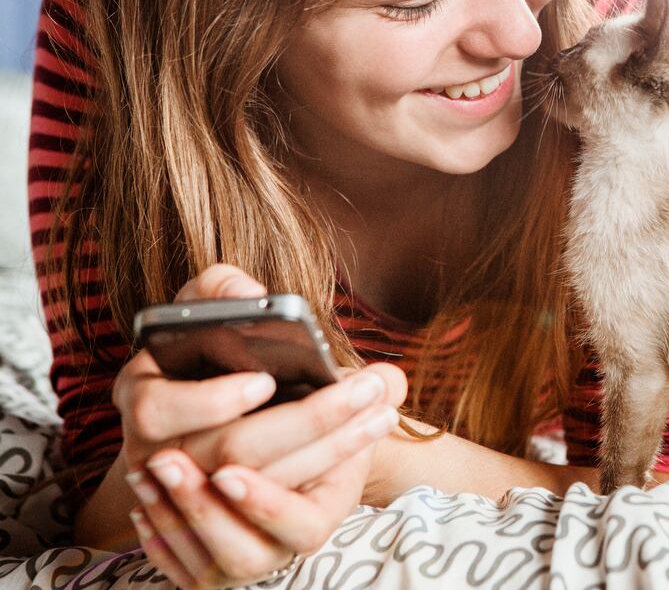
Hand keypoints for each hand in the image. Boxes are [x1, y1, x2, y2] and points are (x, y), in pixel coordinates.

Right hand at [114, 263, 406, 586]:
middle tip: (365, 388)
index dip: (211, 401)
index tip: (265, 381)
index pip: (159, 411)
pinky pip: (276, 517)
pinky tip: (362, 440)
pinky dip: (323, 473)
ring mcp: (193, 497)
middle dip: (307, 419)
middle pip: (230, 453)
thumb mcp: (208, 309)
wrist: (220, 409)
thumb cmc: (213, 351)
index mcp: (144, 397)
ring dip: (329, 449)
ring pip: (262, 491)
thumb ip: (220, 289)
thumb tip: (249, 293)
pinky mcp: (232, 521)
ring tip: (382, 411)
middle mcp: (158, 454)